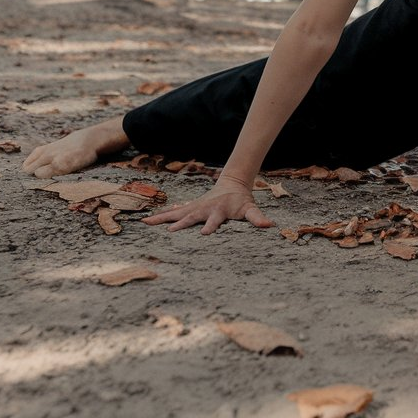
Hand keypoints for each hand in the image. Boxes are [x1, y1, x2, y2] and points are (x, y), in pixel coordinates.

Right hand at [142, 175, 274, 234]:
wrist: (232, 184)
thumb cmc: (241, 200)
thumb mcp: (250, 208)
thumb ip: (257, 217)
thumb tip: (270, 226)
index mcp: (219, 211)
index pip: (215, 220)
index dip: (210, 226)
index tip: (204, 233)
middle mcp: (204, 208)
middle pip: (192, 217)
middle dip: (181, 224)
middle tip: (169, 232)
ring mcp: (195, 207)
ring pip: (177, 213)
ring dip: (163, 218)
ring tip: (147, 222)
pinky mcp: (189, 207)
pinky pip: (173, 212)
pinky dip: (161, 215)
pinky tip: (148, 220)